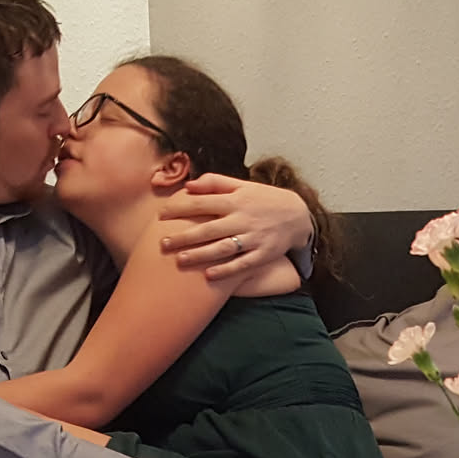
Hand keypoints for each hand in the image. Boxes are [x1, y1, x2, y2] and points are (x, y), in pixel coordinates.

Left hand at [158, 173, 312, 281]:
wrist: (297, 216)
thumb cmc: (263, 200)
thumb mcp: (242, 186)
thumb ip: (215, 182)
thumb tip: (188, 185)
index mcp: (235, 200)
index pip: (202, 202)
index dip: (180, 208)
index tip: (160, 215)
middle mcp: (243, 219)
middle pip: (209, 228)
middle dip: (184, 236)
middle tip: (163, 244)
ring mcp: (254, 238)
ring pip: (223, 248)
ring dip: (201, 255)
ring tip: (180, 260)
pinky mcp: (263, 254)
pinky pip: (243, 264)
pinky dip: (226, 270)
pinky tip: (209, 275)